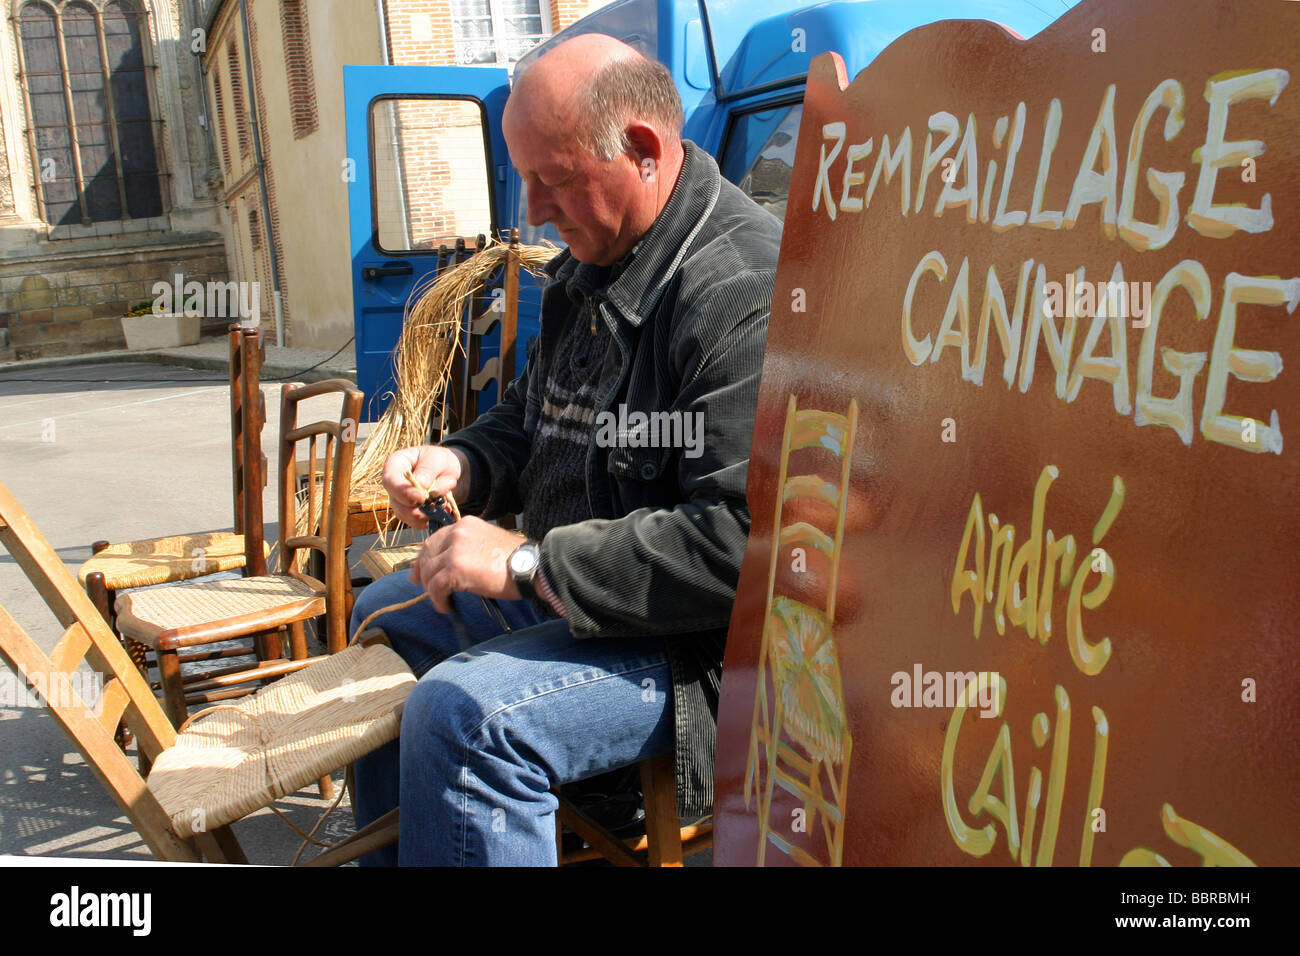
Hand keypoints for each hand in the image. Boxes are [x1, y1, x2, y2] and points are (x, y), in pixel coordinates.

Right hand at [382, 445, 468, 528]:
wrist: (450, 472)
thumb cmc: (440, 461)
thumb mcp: (438, 458)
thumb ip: (428, 470)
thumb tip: (421, 485)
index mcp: (395, 465)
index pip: (390, 481)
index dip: (404, 492)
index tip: (422, 497)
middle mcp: (394, 485)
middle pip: (396, 502)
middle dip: (418, 507)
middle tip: (439, 502)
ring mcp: (400, 501)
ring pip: (406, 515)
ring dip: (427, 513)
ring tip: (446, 502)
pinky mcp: (410, 513)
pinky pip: (417, 522)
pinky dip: (432, 519)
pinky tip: (445, 511)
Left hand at [408, 517, 524, 612]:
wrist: (531, 567)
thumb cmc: (517, 560)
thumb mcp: (488, 543)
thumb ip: (468, 548)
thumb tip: (449, 565)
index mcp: (465, 525)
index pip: (435, 539)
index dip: (425, 557)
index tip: (421, 571)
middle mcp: (457, 533)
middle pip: (427, 554)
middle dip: (423, 573)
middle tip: (423, 588)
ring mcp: (455, 550)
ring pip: (429, 572)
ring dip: (433, 590)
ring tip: (443, 601)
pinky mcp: (455, 568)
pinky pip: (436, 587)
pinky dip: (438, 600)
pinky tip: (447, 606)